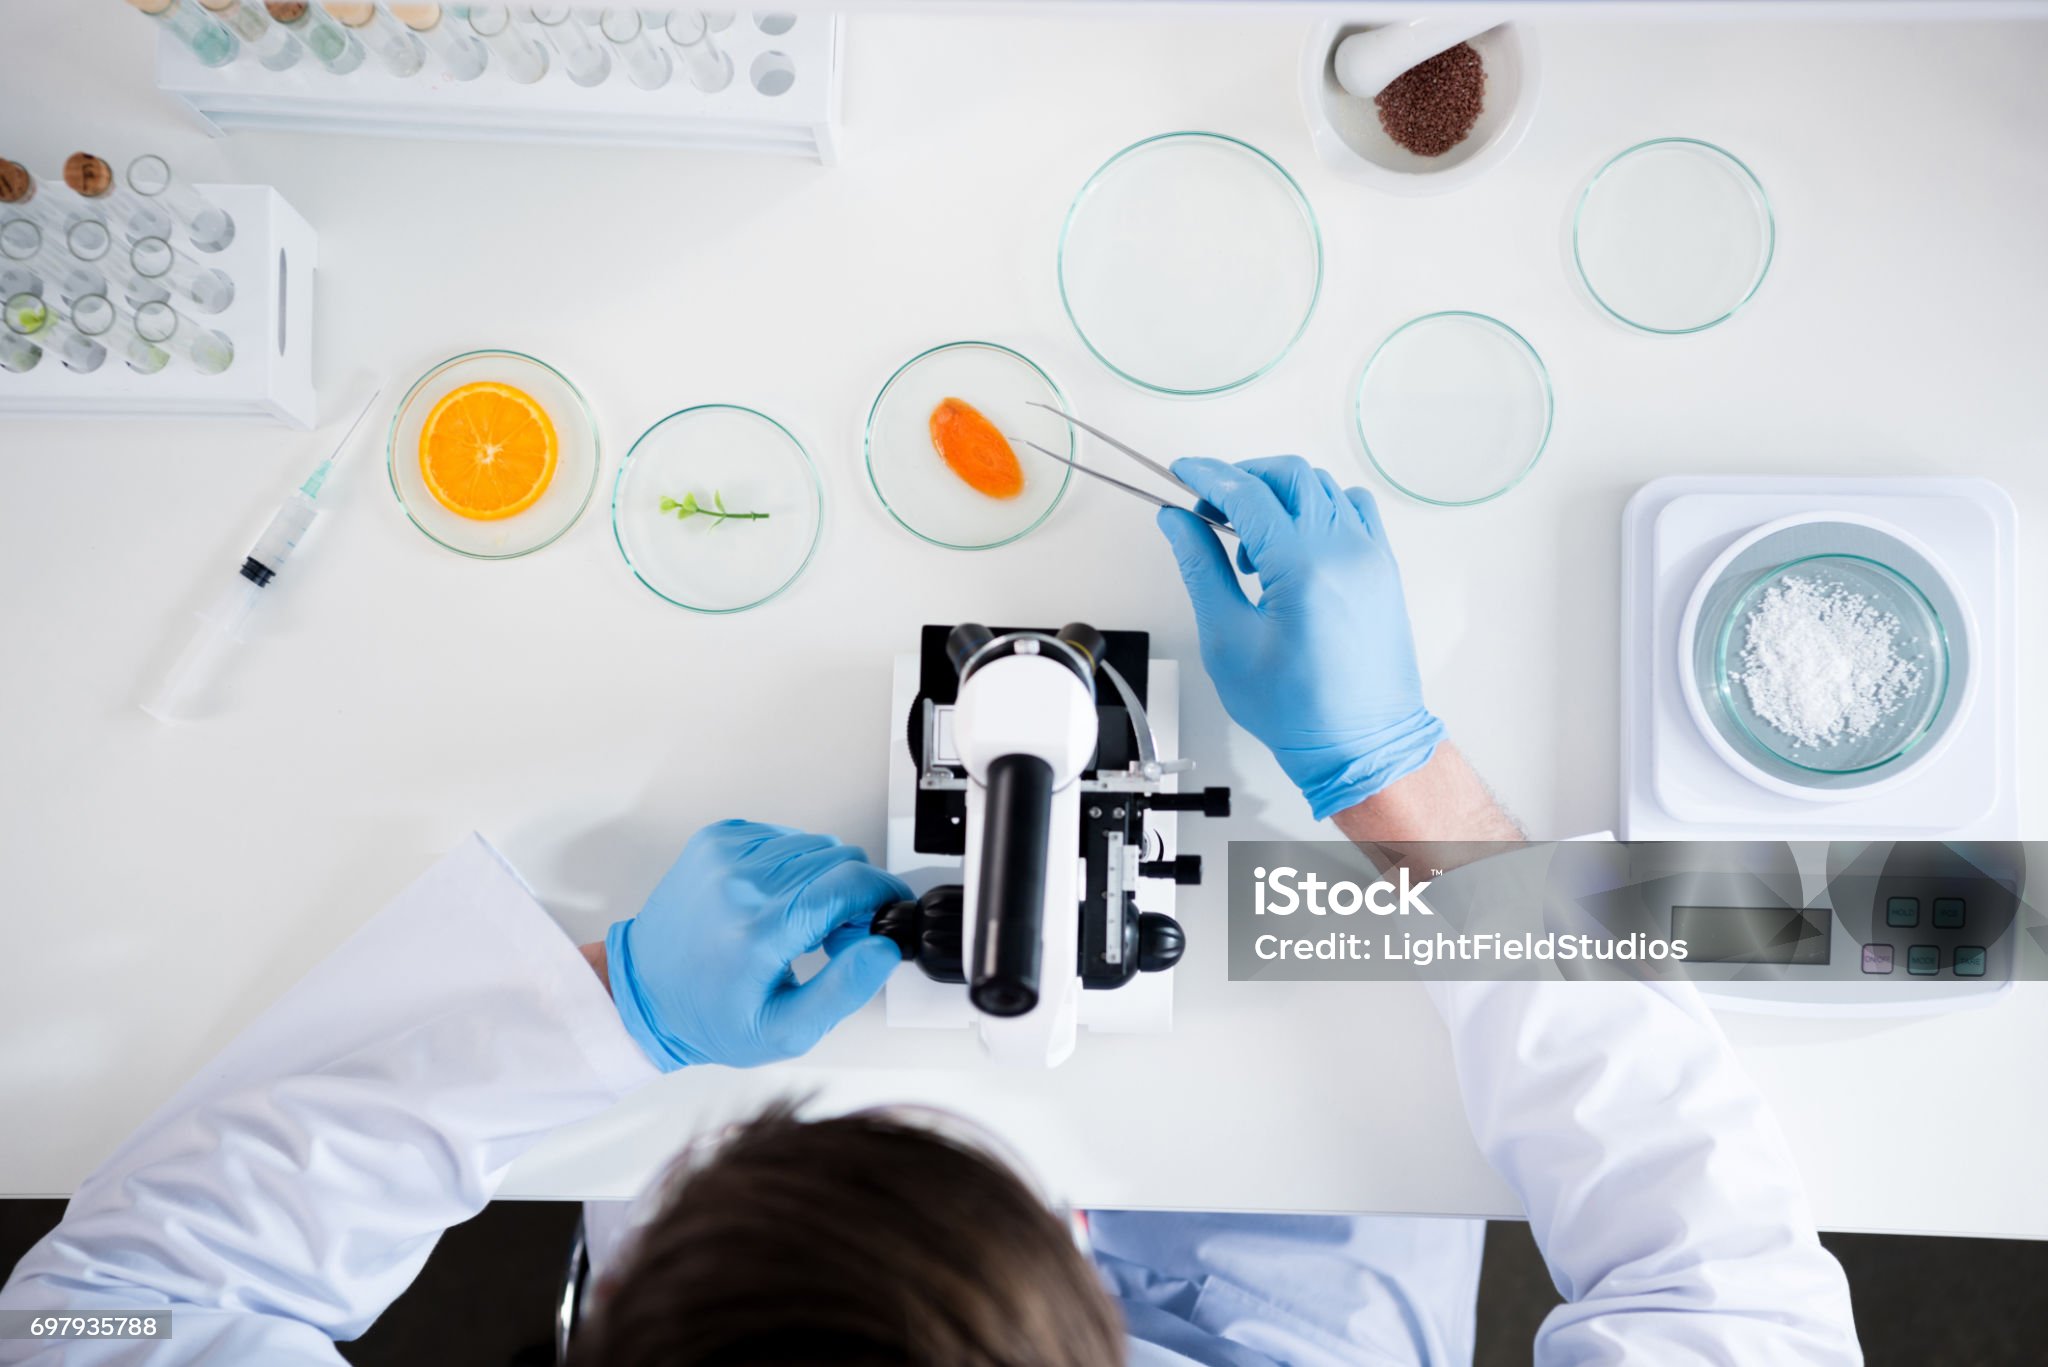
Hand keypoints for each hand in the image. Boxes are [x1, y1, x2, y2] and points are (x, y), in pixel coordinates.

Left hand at [605, 820, 909, 1070]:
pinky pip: (784, 836)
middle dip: (854, 893)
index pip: (850, 883)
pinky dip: (794, 864)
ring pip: (815, 843)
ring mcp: (724, 856)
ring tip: (803, 920)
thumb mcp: (787, 1030)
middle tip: (836, 934)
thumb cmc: (710, 1015)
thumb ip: (844, 989)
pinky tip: (778, 899)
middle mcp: (739, 884)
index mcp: (759, 931)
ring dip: (825, 877)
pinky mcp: (715, 841)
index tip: (884, 913)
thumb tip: (882, 947)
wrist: (645, 993)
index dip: (881, 896)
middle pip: (838, 858)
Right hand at [1159, 456, 1444, 820]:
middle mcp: (1345, 551)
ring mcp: (1371, 556)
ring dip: (1279, 494)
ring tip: (1249, 539)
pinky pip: (1353, 510)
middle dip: (1242, 478)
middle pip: (1289, 476)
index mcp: (1304, 566)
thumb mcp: (1228, 639)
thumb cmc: (1301, 710)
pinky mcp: (1383, 568)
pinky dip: (1318, 508)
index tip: (1183, 473)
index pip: (1249, 492)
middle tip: (1208, 508)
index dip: (1208, 476)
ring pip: (1322, 487)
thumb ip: (1202, 568)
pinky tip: (1294, 542)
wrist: (1362, 744)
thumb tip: (1178, 522)